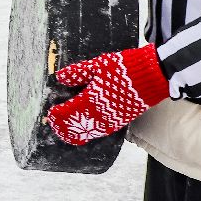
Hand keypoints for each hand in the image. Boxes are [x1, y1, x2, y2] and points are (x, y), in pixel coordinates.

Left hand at [45, 44, 169, 144]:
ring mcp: (112, 118)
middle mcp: (100, 112)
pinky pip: (103, 131)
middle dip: (64, 127)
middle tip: (54, 127)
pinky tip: (88, 133)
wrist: (151, 75)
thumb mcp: (97, 65)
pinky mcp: (122, 120)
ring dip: (76, 134)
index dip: (57, 115)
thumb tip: (60, 77)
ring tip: (67, 135)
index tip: (50, 115)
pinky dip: (92, 134)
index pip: (69, 112)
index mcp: (91, 98)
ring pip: (90, 131)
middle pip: (77, 125)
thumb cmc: (123, 67)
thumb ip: (78, 73)